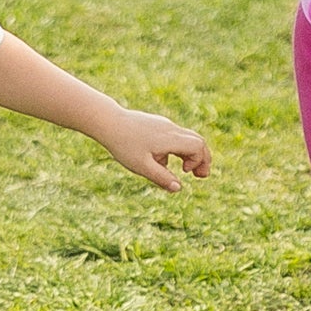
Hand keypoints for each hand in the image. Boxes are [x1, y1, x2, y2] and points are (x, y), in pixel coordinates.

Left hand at [97, 108, 211, 192]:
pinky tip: (162, 161)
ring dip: (190, 154)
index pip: (198, 146)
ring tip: (186, 171)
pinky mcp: (157, 125)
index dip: (198, 161)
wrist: (108, 122)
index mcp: (170, 139)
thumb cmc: (124, 145)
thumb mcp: (141, 166)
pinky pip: (175, 137)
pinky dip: (177, 149)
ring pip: (187, 138)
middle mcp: (171, 129)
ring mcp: (164, 125)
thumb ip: (161, 177)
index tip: (185, 172)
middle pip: (198, 140)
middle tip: (201, 176)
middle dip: (202, 158)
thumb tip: (178, 188)